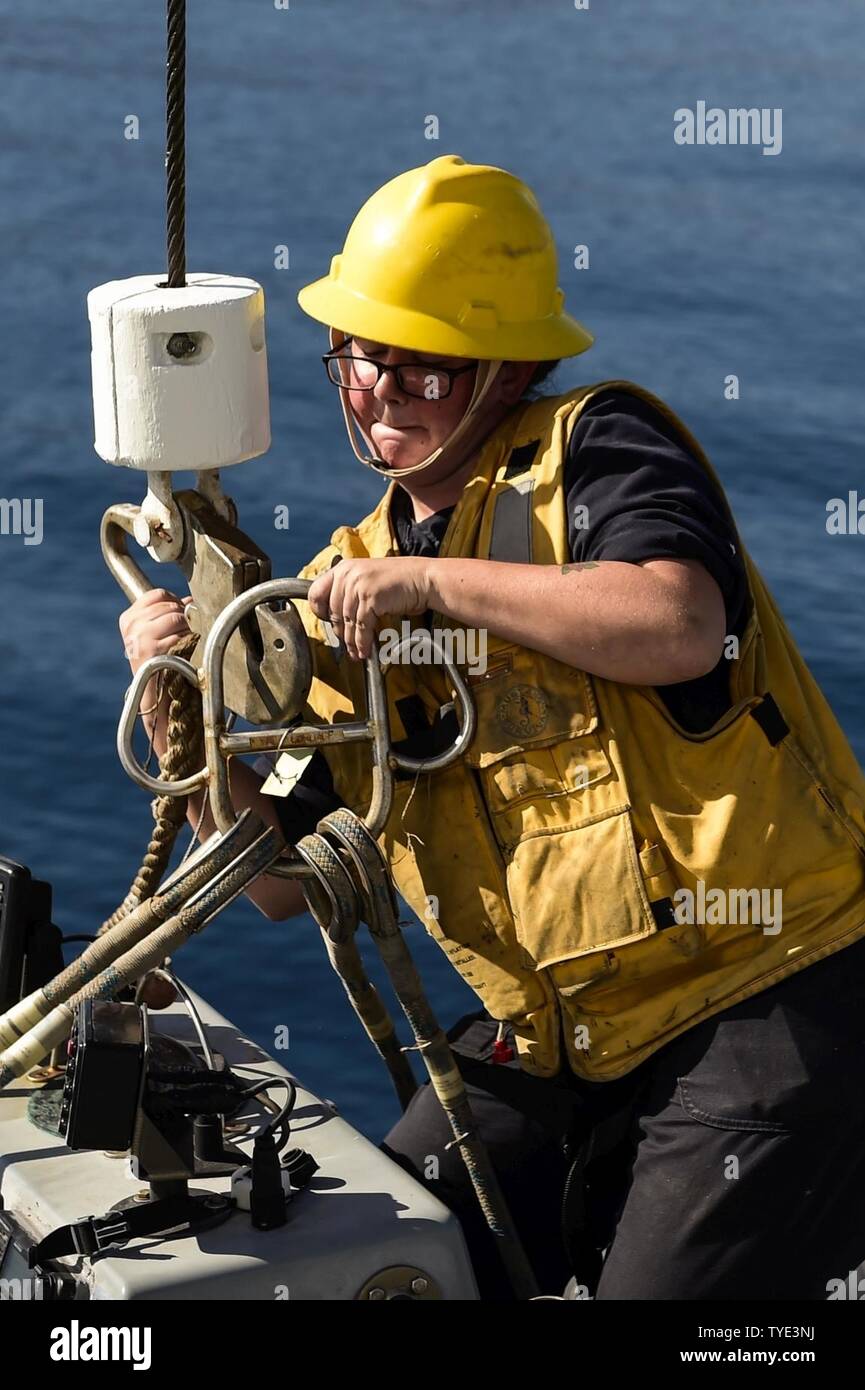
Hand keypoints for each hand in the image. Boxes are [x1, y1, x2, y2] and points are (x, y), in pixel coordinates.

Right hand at [118, 587, 193, 718]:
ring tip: (185, 640)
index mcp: (128, 618)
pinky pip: (182, 634)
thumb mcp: (155, 633)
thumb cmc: (157, 662)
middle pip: (170, 605)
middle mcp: (132, 626)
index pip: (158, 594)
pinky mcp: (153, 649)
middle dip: (184, 616)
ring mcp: (141, 637)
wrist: (153, 694)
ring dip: (188, 628)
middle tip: (186, 631)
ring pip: (177, 617)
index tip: (180, 614)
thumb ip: (168, 613)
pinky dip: (189, 640)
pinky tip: (185, 650)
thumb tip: (190, 600)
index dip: (174, 601)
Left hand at [307, 557, 432, 659]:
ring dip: (352, 642)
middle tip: (346, 645)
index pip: (315, 592)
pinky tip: (366, 650)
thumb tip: (336, 617)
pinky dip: (363, 642)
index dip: (320, 611)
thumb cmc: (400, 581)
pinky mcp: (370, 597)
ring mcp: (358, 585)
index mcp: (343, 568)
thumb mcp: (367, 578)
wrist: (424, 579)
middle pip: (333, 612)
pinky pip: (361, 627)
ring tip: (356, 652)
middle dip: (340, 633)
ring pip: (347, 622)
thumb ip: (349, 591)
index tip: (328, 623)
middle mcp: (347, 574)